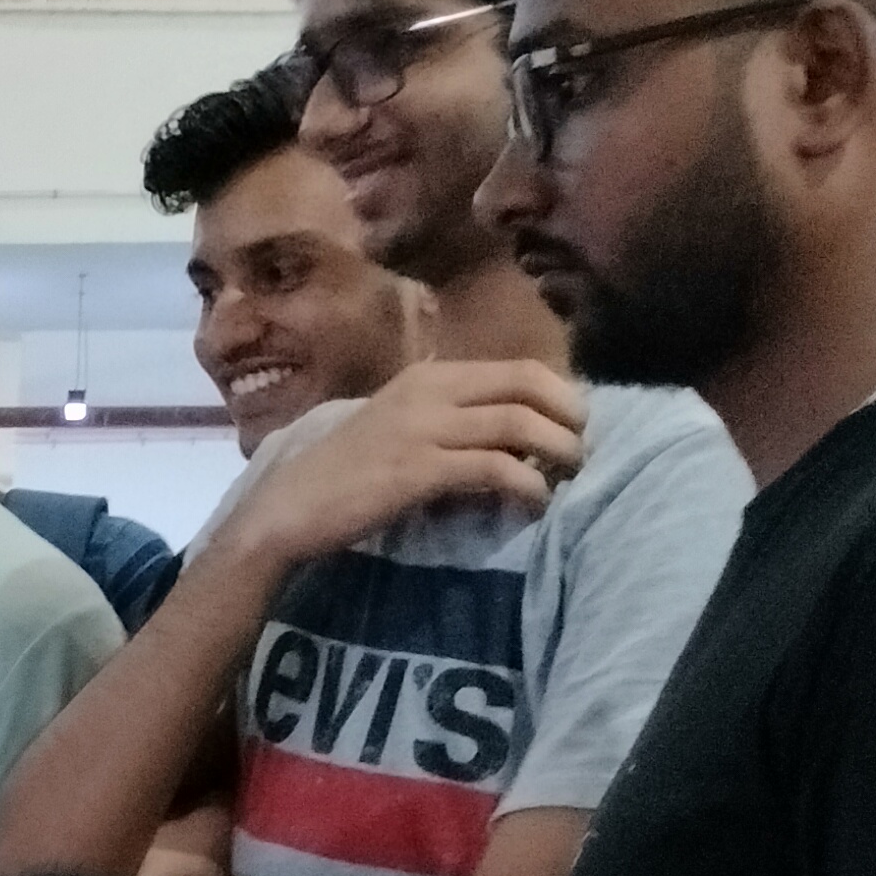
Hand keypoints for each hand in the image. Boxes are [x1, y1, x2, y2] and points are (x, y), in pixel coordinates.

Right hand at [239, 356, 586, 571]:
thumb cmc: (346, 474)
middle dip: (570, 416)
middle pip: (528, 384)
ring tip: (570, 476)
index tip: (575, 425)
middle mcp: (430, 390)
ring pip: (518, 424)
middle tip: (584, 450)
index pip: (518, 368)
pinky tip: (535, 503)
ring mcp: (424, 428)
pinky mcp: (420, 470)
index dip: (561, 393)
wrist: (291, 507)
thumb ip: (450, 422)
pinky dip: (527, 486)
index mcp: (429, 375)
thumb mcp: (401, 429)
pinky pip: (495, 468)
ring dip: (557, 451)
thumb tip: (511, 439)